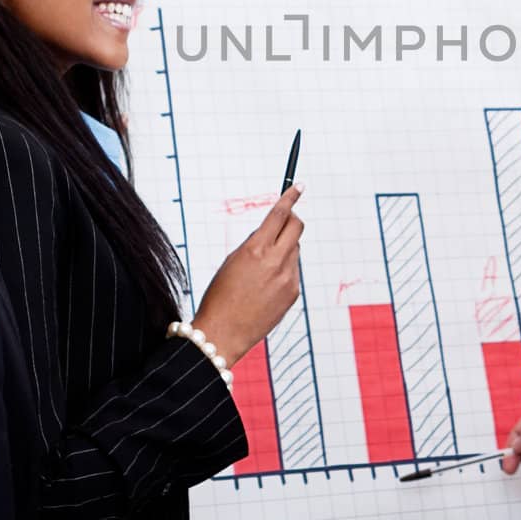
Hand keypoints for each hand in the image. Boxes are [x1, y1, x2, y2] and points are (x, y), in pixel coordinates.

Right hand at [192, 185, 303, 365]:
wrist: (223, 333)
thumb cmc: (221, 295)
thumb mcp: (232, 260)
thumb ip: (256, 243)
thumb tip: (273, 230)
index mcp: (256, 249)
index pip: (279, 214)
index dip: (290, 197)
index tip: (299, 186)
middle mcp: (276, 261)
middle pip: (297, 227)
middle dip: (292, 219)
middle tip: (284, 220)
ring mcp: (288, 278)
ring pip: (294, 250)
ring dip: (283, 249)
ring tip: (261, 269)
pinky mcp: (293, 293)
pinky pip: (293, 271)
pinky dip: (283, 271)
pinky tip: (265, 287)